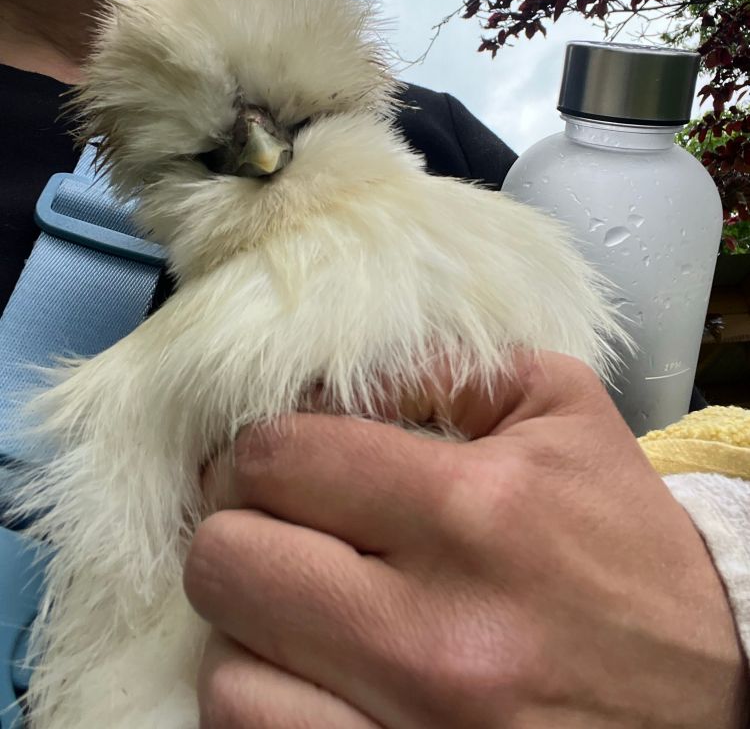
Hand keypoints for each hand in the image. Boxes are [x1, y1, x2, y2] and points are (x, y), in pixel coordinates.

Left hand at [184, 352, 747, 727]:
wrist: (711, 700)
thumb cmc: (628, 550)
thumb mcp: (566, 414)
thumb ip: (452, 370)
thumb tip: (341, 370)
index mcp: (474, 510)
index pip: (281, 457)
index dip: (263, 447)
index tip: (282, 457)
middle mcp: (434, 630)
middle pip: (228, 557)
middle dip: (239, 523)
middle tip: (275, 520)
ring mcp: (410, 726)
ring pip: (227, 664)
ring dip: (250, 622)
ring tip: (298, 603)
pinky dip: (265, 698)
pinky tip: (308, 669)